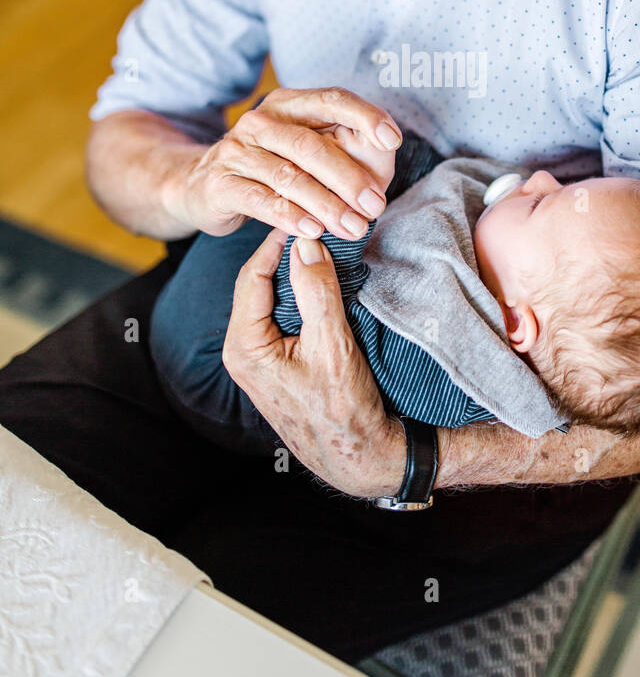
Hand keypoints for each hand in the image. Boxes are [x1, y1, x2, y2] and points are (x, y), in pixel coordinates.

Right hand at [167, 86, 401, 240]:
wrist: (200, 186)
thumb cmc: (269, 169)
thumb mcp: (305, 153)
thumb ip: (344, 148)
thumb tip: (384, 154)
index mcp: (288, 104)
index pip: (331, 99)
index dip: (364, 116)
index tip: (393, 140)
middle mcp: (260, 122)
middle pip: (312, 146)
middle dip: (350, 178)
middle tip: (376, 206)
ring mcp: (237, 151)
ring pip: (289, 177)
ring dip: (327, 205)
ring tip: (353, 227)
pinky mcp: (220, 183)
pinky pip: (261, 201)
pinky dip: (290, 216)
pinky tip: (314, 231)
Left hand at [221, 228, 405, 496]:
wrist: (359, 459)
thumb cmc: (343, 410)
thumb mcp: (332, 345)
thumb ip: (316, 291)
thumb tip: (305, 244)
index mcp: (244, 346)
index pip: (254, 276)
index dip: (278, 242)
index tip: (305, 217)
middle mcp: (243, 351)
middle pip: (261, 285)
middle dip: (287, 255)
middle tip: (316, 226)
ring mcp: (260, 359)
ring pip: (274, 300)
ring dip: (297, 274)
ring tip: (324, 246)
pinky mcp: (278, 363)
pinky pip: (284, 316)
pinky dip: (303, 295)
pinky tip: (325, 281)